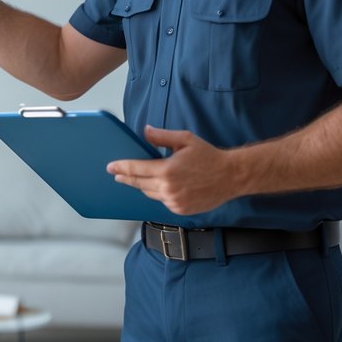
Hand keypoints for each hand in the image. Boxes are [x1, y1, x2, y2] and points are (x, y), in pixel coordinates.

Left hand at [106, 126, 238, 215]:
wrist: (232, 176)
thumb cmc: (209, 156)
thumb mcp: (185, 139)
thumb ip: (162, 137)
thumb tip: (145, 131)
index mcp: (167, 170)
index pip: (136, 169)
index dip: (121, 168)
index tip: (110, 167)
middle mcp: (168, 188)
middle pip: (139, 184)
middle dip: (126, 178)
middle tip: (117, 175)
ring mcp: (175, 201)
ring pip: (151, 194)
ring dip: (143, 186)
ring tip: (137, 179)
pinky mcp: (181, 209)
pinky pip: (163, 201)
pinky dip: (160, 194)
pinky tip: (161, 187)